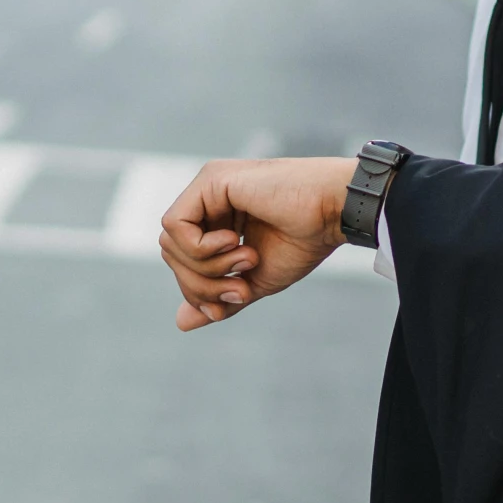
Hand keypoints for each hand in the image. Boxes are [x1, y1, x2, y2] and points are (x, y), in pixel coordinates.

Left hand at [158, 156, 354, 329]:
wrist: (332, 214)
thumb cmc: (304, 241)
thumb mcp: (254, 279)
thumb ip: (219, 297)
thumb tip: (181, 322)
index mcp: (217, 220)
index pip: (183, 262)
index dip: (199, 290)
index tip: (234, 300)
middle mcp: (207, 201)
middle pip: (171, 254)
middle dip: (201, 284)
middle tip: (241, 288)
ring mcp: (207, 188)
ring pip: (170, 243)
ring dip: (207, 267)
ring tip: (247, 261)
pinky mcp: (210, 180)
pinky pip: (175, 225)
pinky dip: (200, 247)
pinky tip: (235, 242)